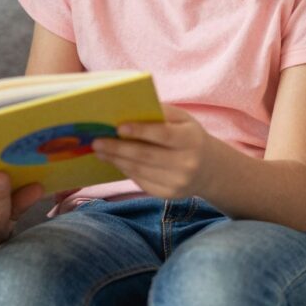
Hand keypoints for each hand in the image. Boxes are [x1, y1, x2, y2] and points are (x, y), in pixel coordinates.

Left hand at [91, 105, 215, 198]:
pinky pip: (141, 181)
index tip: (118, 127)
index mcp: (190, 139)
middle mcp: (186, 163)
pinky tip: (114, 160)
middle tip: (96, 142)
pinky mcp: (168, 194)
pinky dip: (124, 169)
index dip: (140, 131)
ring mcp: (177, 182)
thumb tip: (127, 110)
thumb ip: (159, 113)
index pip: (163, 135)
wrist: (209, 168)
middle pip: (146, 155)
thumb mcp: (182, 119)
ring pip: (140, 170)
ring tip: (99, 150)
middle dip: (118, 148)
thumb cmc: (188, 135)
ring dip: (116, 159)